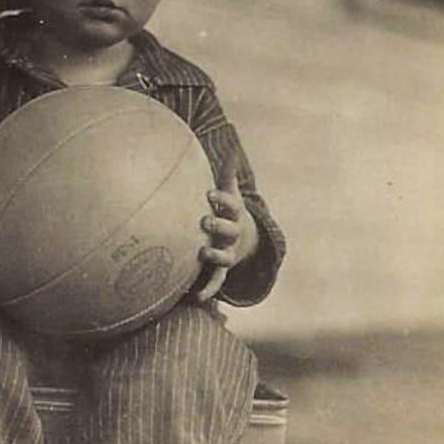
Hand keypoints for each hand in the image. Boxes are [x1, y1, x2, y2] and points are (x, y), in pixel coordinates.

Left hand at [195, 153, 258, 302]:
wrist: (246, 241)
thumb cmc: (230, 212)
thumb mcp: (232, 193)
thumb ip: (228, 173)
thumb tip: (232, 145)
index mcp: (234, 213)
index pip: (230, 204)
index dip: (221, 200)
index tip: (209, 193)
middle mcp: (232, 233)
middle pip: (228, 229)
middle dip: (217, 224)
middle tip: (204, 220)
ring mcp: (228, 251)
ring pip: (223, 256)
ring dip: (215, 255)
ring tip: (203, 252)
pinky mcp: (221, 269)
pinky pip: (216, 280)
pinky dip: (208, 289)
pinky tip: (197, 297)